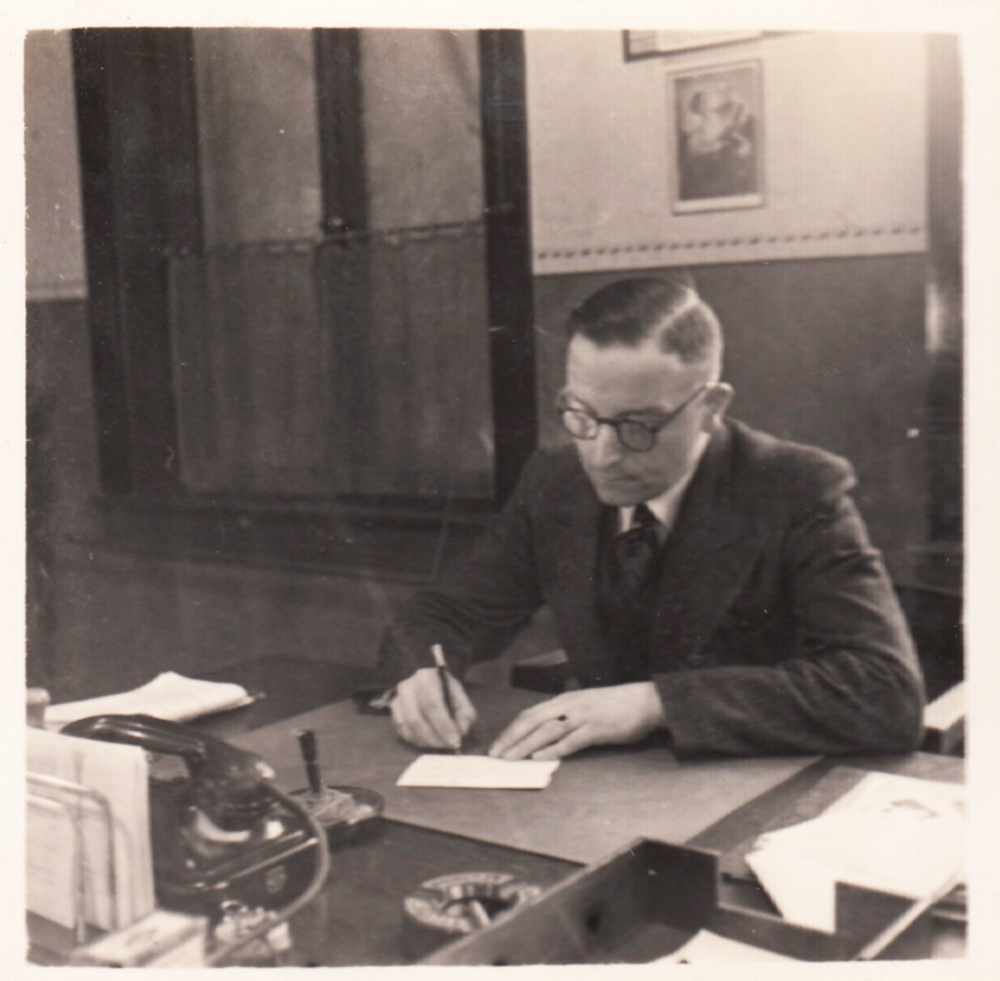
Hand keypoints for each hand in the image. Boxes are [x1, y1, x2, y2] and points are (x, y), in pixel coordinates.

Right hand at [390, 667, 476, 750]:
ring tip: (442, 745)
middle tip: (449, 747)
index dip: (444, 725)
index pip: (432, 704)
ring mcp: (396, 700)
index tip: (456, 741)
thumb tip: (461, 732)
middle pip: (416, 719)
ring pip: (408, 728)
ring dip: (427, 742)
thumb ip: (465, 712)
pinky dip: (418, 741)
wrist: (427, 683)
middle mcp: (407, 687)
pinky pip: (403, 733)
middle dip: (435, 738)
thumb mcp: (460, 695)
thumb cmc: (445, 690)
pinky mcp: (393, 713)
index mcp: (425, 677)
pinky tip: (430, 741)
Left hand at [487, 682, 667, 760]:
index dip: (511, 730)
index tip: (497, 745)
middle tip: (495, 755)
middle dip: (511, 739)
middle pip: (532, 721)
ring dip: (525, 746)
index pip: (529, 714)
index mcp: (564, 699)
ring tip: (510, 759)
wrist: (646, 700)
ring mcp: (583, 716)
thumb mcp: (584, 705)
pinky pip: (571, 740)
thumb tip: (543, 735)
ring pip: (546, 731)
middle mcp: (569, 705)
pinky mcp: (597, 729)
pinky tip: (540, 757)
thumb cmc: (615, 705)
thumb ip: (565, 716)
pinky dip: (553, 749)